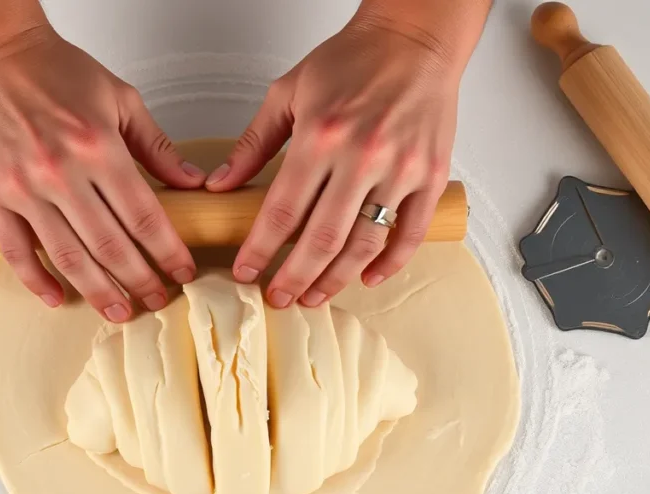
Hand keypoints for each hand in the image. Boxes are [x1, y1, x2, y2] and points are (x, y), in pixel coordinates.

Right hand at [0, 25, 204, 320]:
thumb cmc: (56, 71)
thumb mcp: (120, 98)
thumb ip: (156, 146)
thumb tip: (193, 184)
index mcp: (99, 147)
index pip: (144, 217)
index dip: (168, 252)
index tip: (183, 272)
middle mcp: (61, 172)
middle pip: (111, 246)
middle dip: (140, 281)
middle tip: (158, 300)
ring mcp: (24, 188)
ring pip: (69, 256)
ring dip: (99, 291)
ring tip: (121, 311)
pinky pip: (17, 250)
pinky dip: (38, 279)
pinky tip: (59, 297)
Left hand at [208, 13, 464, 307]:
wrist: (414, 39)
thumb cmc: (352, 60)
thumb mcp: (288, 92)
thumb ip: (253, 143)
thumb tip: (219, 185)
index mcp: (321, 136)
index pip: (283, 210)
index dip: (261, 249)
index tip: (245, 272)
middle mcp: (362, 157)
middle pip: (322, 239)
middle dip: (295, 277)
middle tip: (277, 297)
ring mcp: (400, 170)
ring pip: (365, 243)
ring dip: (336, 278)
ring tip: (313, 296)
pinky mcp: (430, 176)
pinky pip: (411, 232)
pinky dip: (390, 262)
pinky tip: (368, 278)